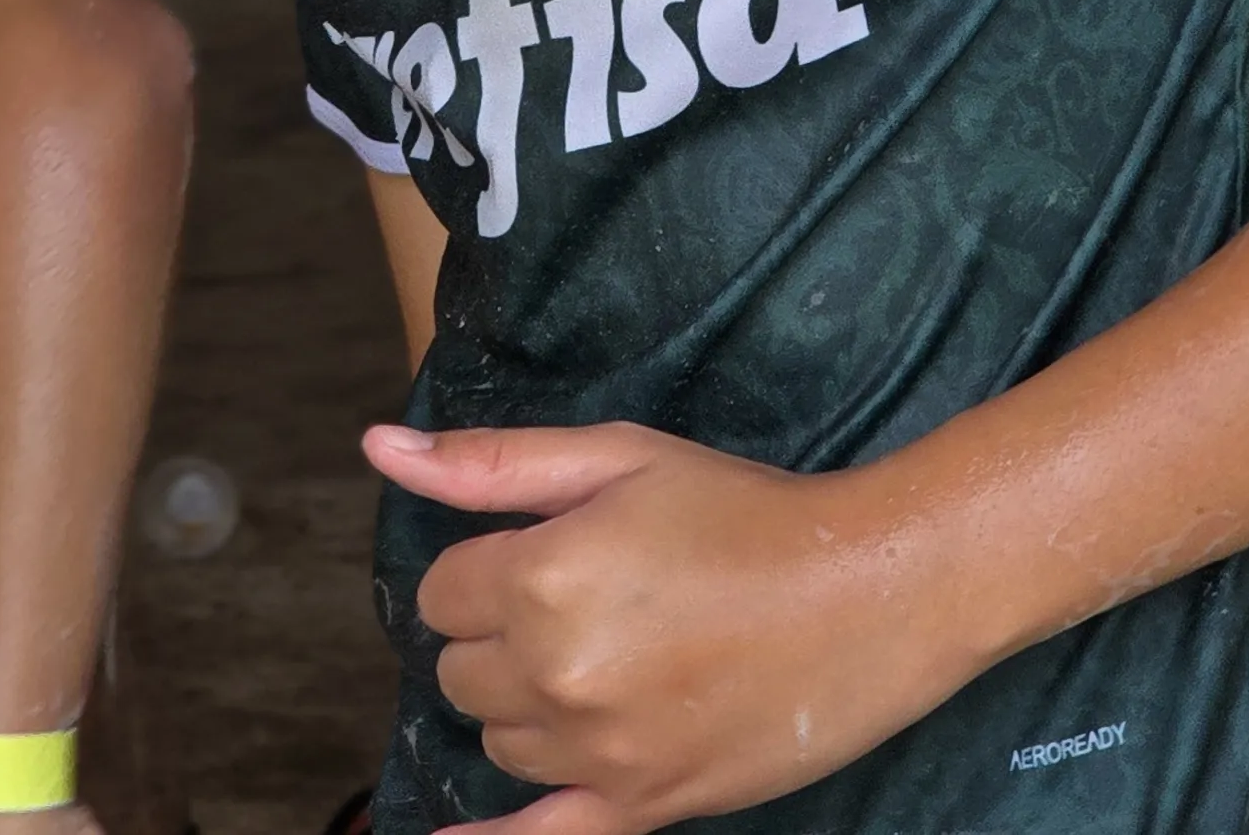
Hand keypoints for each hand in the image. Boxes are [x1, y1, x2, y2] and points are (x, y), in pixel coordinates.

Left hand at [368, 423, 972, 834]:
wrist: (868, 590)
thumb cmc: (744, 509)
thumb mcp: (620, 457)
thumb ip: (491, 463)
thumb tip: (379, 449)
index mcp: (540, 579)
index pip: (442, 593)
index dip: (490, 568)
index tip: (551, 553)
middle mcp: (554, 675)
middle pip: (461, 671)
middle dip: (501, 636)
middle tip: (589, 603)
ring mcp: (596, 752)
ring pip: (499, 740)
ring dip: (529, 707)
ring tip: (615, 661)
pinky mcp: (642, 805)